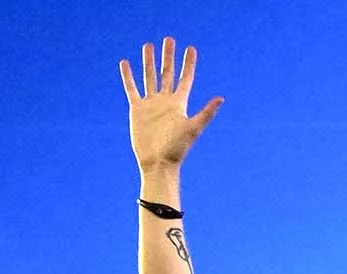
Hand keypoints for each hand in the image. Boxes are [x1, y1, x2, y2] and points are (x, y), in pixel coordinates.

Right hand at [119, 38, 222, 172]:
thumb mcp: (193, 129)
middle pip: (167, 73)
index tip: (191, 48)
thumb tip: (221, 98)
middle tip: (169, 39)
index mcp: (179, 103)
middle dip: (169, 56)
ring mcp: (151, 104)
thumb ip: (206, 113)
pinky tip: (126, 63)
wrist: (157, 163)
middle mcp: (165, 101)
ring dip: (149, 61)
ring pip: (149, 77)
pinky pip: (132, 89)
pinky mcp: (137, 110)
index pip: (185, 78)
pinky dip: (128, 76)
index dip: (188, 64)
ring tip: (148, 45)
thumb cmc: (177, 149)